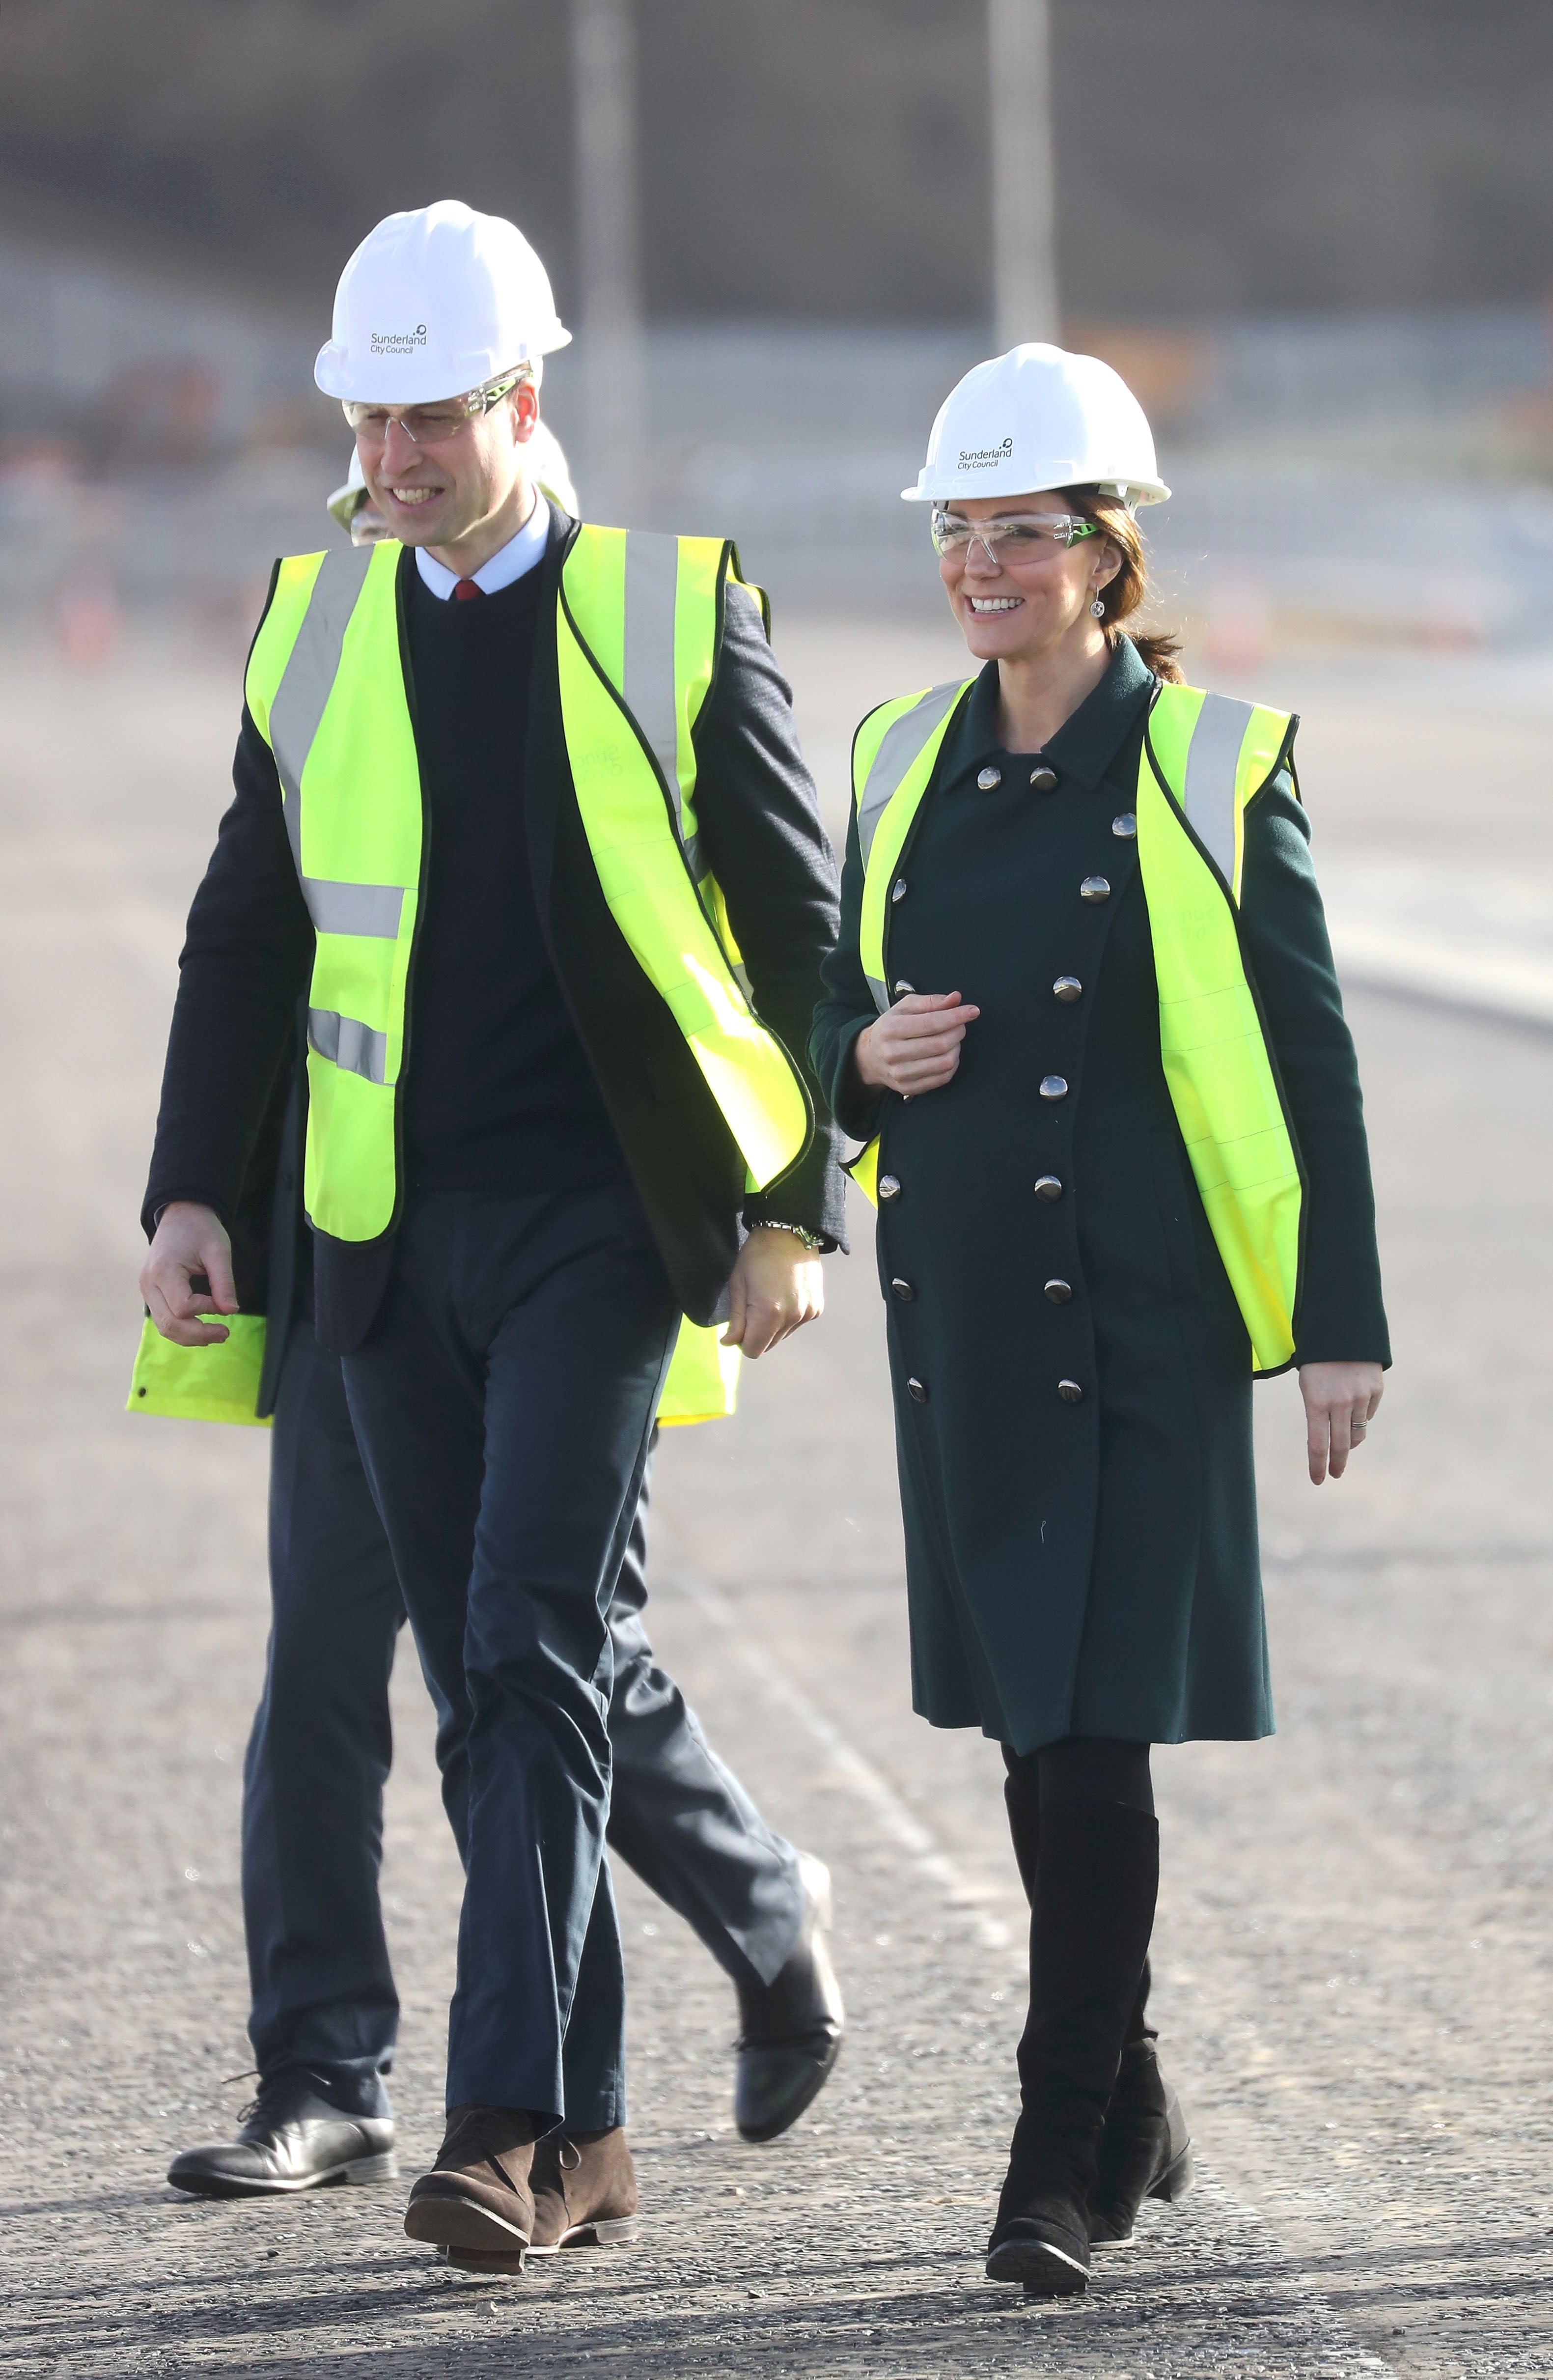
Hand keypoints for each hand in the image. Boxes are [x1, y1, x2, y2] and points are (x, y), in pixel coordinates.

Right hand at [139, 1201, 237, 1345]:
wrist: (181, 1214)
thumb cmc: (200, 1229)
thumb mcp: (218, 1251)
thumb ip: (224, 1283)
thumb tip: (231, 1311)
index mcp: (163, 1270)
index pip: (183, 1307)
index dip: (206, 1309)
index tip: (223, 1301)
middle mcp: (148, 1283)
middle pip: (170, 1325)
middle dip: (199, 1335)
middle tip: (225, 1334)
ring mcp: (146, 1289)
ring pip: (164, 1327)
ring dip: (190, 1337)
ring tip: (216, 1334)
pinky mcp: (150, 1292)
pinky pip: (163, 1319)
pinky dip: (182, 1329)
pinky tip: (201, 1328)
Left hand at [721, 1227, 823, 1358]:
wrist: (790, 1232)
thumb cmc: (757, 1255)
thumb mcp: (738, 1284)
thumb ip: (736, 1319)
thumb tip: (729, 1343)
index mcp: (769, 1313)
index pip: (753, 1350)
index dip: (742, 1341)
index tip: (740, 1322)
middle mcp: (792, 1317)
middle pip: (769, 1345)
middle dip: (758, 1333)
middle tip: (753, 1304)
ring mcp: (807, 1314)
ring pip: (783, 1335)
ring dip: (773, 1325)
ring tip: (770, 1296)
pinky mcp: (817, 1308)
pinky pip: (797, 1324)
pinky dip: (788, 1317)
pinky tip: (785, 1294)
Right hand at [854, 990, 980, 1095]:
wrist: (869, 1057)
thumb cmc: (891, 1028)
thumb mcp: (904, 1008)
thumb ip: (930, 1001)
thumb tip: (955, 998)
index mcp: (891, 1029)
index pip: (932, 1023)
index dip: (956, 1016)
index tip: (973, 1011)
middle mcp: (893, 1053)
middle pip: (941, 1044)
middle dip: (958, 1031)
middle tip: (960, 1024)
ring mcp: (900, 1074)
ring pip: (945, 1062)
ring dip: (957, 1048)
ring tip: (952, 1039)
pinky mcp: (909, 1088)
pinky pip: (943, 1078)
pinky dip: (952, 1064)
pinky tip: (947, 1055)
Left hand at [1299, 1361, 1383, 1483]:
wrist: (1343, 1329)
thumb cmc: (1317, 1361)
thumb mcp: (1308, 1385)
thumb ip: (1318, 1413)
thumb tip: (1333, 1440)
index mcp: (1316, 1401)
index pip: (1317, 1444)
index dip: (1317, 1465)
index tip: (1318, 1480)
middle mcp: (1340, 1402)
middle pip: (1340, 1445)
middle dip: (1337, 1463)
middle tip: (1335, 1473)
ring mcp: (1360, 1397)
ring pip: (1357, 1432)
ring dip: (1349, 1440)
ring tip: (1344, 1442)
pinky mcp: (1375, 1390)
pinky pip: (1368, 1414)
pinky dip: (1361, 1416)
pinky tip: (1355, 1406)